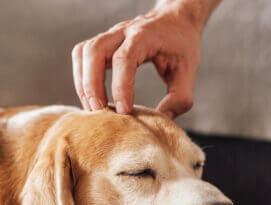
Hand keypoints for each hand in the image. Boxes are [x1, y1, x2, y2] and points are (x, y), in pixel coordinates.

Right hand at [72, 5, 205, 117]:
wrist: (176, 20)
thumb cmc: (182, 44)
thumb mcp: (189, 70)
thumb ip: (180, 97)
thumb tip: (161, 118)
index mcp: (145, 36)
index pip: (124, 58)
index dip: (121, 86)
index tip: (124, 111)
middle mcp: (123, 32)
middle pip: (95, 51)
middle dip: (92, 84)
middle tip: (99, 111)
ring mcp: (110, 35)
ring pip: (84, 52)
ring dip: (83, 82)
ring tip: (93, 108)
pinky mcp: (103, 43)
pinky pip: (82, 56)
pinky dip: (81, 77)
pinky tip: (92, 96)